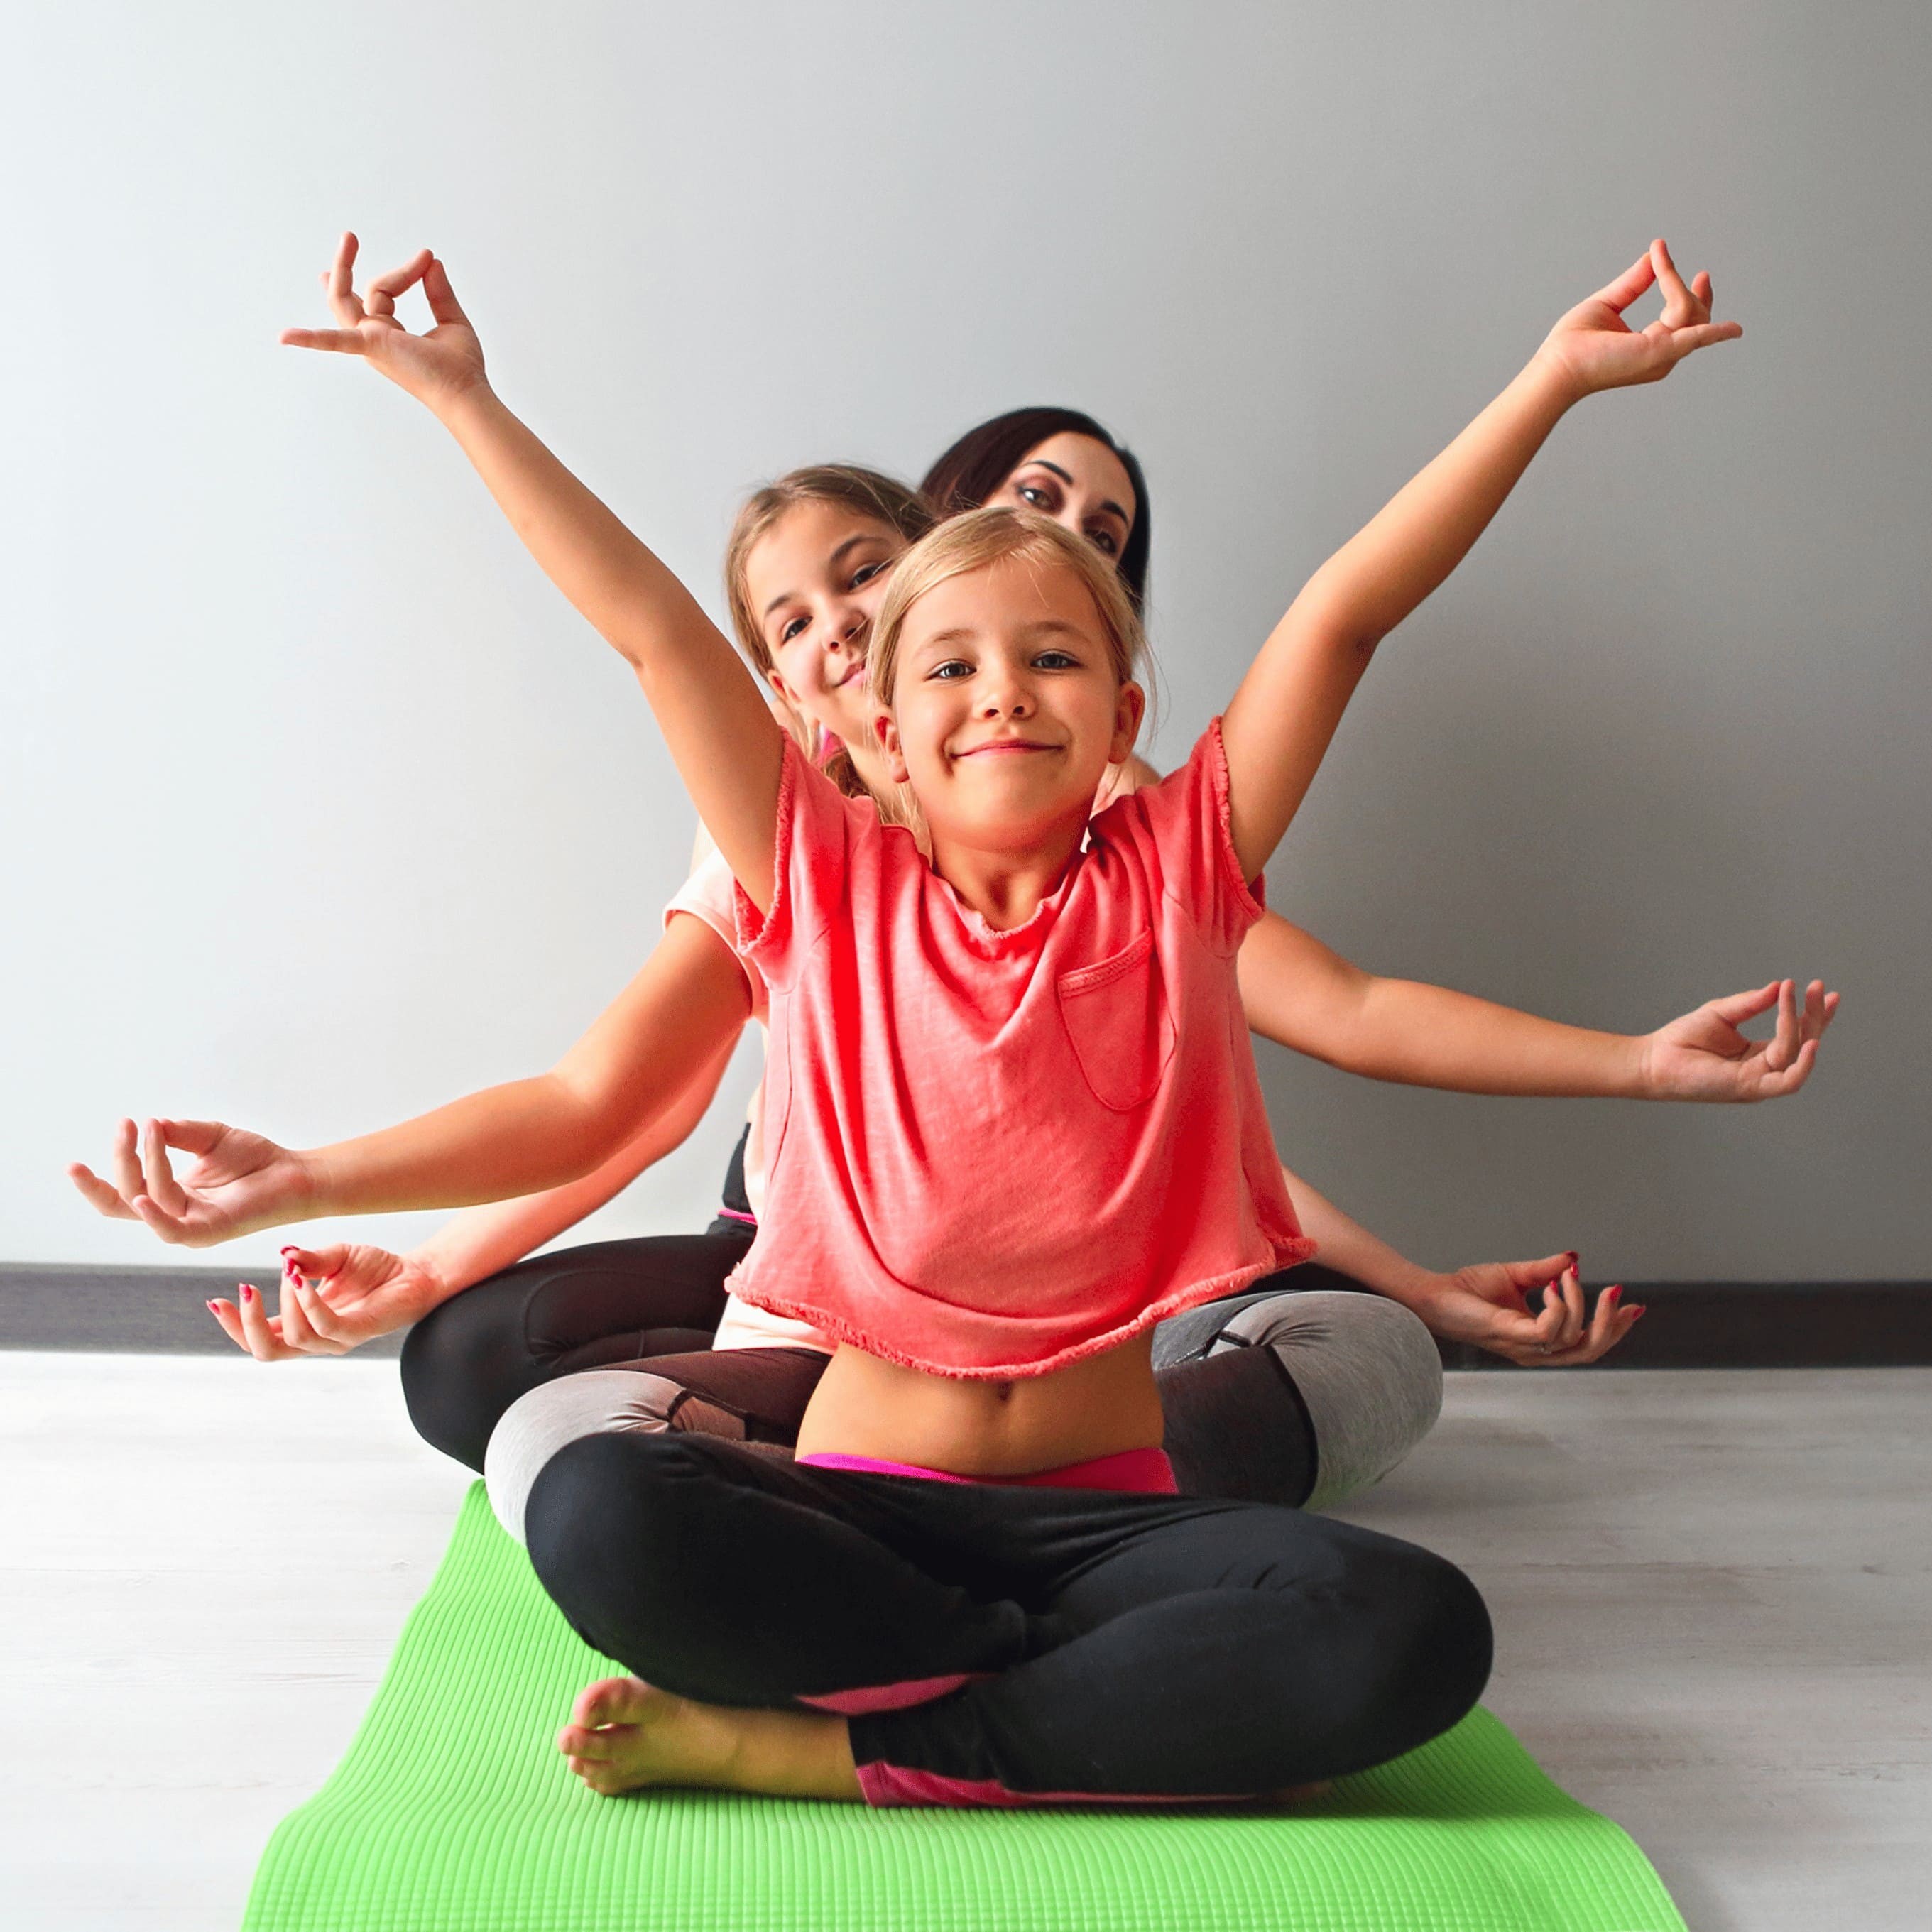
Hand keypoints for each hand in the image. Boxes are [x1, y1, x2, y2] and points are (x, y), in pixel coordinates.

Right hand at [68, 1117, 316, 1246]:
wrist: (296, 1172)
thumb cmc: (255, 1158)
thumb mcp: (208, 1137)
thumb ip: (176, 1133)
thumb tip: (148, 1123)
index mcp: (167, 1195)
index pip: (122, 1188)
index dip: (107, 1166)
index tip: (119, 1124)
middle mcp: (172, 1214)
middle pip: (122, 1198)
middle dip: (117, 1160)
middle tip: (125, 1125)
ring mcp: (188, 1227)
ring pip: (147, 1199)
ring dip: (145, 1162)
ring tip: (152, 1128)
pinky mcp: (209, 1233)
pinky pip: (171, 1231)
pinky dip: (153, 1215)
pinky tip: (139, 1195)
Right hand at [208, 1243, 445, 1359]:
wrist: (416, 1272)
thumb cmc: (375, 1268)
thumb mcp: (334, 1256)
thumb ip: (306, 1260)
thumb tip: (283, 1256)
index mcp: (301, 1324)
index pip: (258, 1338)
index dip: (234, 1325)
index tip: (215, 1302)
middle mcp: (316, 1338)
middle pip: (265, 1352)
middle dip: (245, 1326)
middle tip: (243, 1290)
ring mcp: (337, 1339)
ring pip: (293, 1339)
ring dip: (283, 1304)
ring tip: (289, 1273)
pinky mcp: (358, 1332)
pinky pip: (325, 1327)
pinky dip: (307, 1304)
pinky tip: (300, 1281)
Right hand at [281, 232, 486, 410]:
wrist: (466, 391)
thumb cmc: (460, 368)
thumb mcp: (451, 320)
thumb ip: (439, 292)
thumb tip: (433, 262)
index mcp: (388, 334)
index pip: (384, 290)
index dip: (406, 272)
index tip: (427, 257)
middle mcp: (374, 338)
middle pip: (352, 295)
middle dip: (346, 265)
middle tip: (349, 236)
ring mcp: (370, 343)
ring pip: (344, 301)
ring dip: (344, 269)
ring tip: (349, 238)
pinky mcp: (373, 346)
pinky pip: (336, 340)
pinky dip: (311, 338)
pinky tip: (283, 338)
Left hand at [1416, 1253, 1642, 1366]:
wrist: (1434, 1294)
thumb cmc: (1468, 1290)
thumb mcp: (1516, 1275)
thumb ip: (1546, 1270)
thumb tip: (1575, 1258)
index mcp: (1541, 1340)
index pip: (1588, 1344)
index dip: (1614, 1328)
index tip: (1633, 1305)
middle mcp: (1536, 1350)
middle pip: (1590, 1351)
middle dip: (1610, 1324)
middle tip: (1616, 1292)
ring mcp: (1523, 1347)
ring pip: (1573, 1341)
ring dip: (1580, 1305)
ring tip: (1569, 1277)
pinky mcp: (1510, 1336)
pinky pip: (1548, 1332)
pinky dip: (1558, 1308)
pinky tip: (1551, 1287)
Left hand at [1534, 239, 1741, 399]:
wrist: (1556, 366)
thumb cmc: (1572, 344)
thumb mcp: (1608, 304)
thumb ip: (1633, 283)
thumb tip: (1653, 256)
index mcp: (1652, 346)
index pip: (1685, 319)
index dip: (1691, 292)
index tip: (1686, 266)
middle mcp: (1663, 355)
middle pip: (1695, 316)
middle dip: (1697, 294)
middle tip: (1700, 274)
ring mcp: (1663, 355)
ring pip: (1691, 312)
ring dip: (1676, 282)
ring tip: (1661, 261)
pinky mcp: (1659, 353)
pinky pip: (1695, 336)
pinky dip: (1715, 332)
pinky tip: (1734, 330)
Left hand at [1641, 978, 1838, 1101]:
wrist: (1653, 1059)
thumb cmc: (1683, 1040)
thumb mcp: (1721, 1013)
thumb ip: (1751, 1003)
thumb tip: (1779, 986)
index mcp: (1760, 1053)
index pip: (1796, 1033)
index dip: (1812, 1012)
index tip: (1820, 988)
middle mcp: (1764, 1068)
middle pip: (1802, 1042)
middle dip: (1814, 1014)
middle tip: (1819, 988)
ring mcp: (1760, 1080)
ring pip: (1794, 1055)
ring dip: (1804, 1026)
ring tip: (1807, 998)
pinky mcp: (1751, 1089)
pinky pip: (1787, 1081)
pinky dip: (1803, 1065)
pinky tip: (1811, 1042)